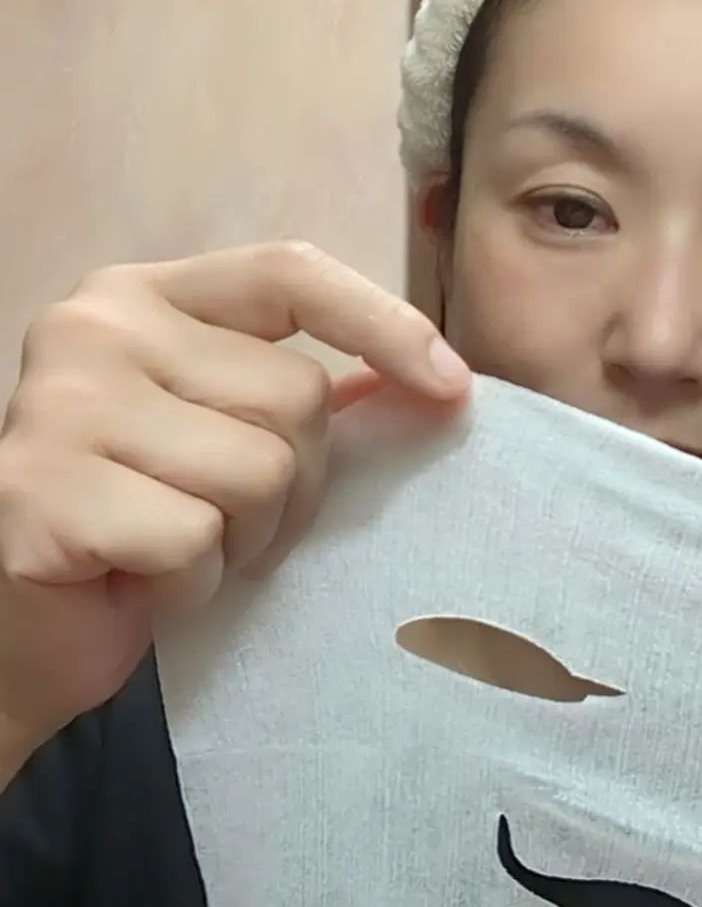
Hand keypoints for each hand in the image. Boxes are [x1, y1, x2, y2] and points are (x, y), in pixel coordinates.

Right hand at [0, 241, 470, 751]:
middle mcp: (92, 329)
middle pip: (294, 398)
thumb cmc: (136, 531)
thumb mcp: (223, 441)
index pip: (289, 273)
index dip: (383, 324)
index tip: (452, 388)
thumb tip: (434, 378)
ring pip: (259, 473)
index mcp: (141, 297)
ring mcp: (60, 404)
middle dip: (292, 489)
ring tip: (176, 550)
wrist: (19, 633)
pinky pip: (195, 539)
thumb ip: (302, 398)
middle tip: (223, 524)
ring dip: (240, 541)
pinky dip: (189, 584)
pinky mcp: (44, 492)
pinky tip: (138, 583)